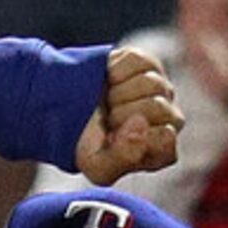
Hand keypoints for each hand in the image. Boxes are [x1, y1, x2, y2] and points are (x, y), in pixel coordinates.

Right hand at [74, 45, 184, 183]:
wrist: (61, 115)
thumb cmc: (84, 144)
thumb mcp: (96, 165)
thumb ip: (124, 157)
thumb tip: (142, 124)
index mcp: (159, 146)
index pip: (166, 139)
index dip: (137, 137)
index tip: (113, 138)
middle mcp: (166, 116)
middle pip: (158, 107)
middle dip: (123, 113)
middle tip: (107, 120)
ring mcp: (159, 88)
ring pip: (151, 84)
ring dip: (119, 93)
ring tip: (108, 102)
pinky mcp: (146, 63)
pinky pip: (138, 62)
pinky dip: (116, 71)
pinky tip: (109, 82)